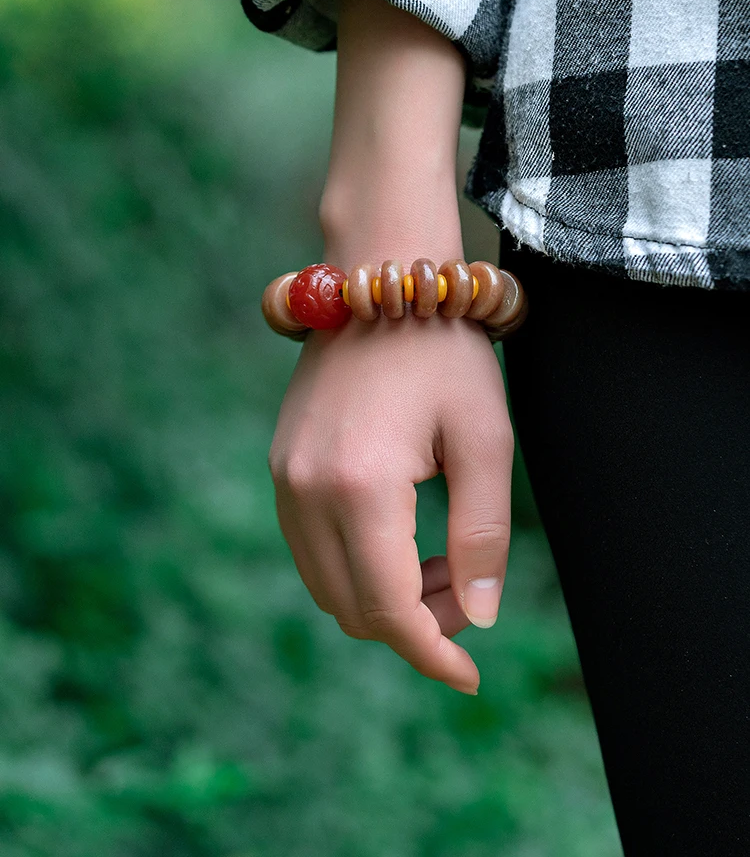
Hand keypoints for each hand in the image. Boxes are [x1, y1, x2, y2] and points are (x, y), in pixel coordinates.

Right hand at [268, 310, 512, 694]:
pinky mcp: (282, 465)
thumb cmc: (444, 351)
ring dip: (385, 598)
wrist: (381, 278)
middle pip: (352, 607)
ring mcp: (284, 477)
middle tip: (471, 594)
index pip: (388, 608)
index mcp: (359, 486)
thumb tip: (477, 619)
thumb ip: (483, 536)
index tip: (471, 677)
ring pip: (326, 584)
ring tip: (444, 564)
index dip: (431, 653)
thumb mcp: (485, 440)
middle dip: (416, 625)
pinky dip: (356, 567)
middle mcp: (305, 489)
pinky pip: (310, 548)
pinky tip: (403, 540)